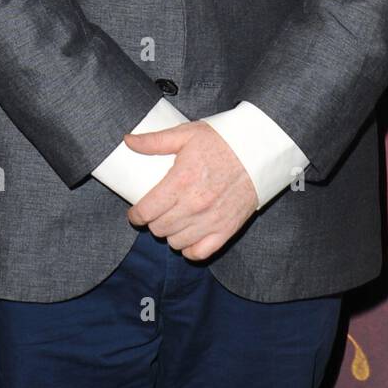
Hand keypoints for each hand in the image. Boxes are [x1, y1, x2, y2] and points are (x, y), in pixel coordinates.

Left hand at [123, 120, 258, 259]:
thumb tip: (128, 140)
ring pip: (176, 242)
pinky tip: (187, 237)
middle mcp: (194, 205)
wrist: (259, 151)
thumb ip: (154, 141)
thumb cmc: (222, 140)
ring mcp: (211, 220)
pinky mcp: (227, 230)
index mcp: (180, 181)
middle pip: (159, 228)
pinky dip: (189, 249)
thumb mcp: (186, 134)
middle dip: (152, 222)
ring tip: (171, 222)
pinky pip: (200, 252)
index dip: (136, 215)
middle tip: (155, 214)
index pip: (147, 210)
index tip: (135, 212)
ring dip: (169, 234)